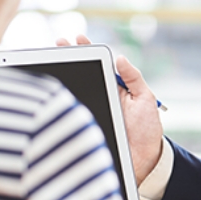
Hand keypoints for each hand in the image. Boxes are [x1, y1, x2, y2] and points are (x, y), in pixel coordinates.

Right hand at [57, 34, 164, 184]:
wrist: (145, 160)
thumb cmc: (148, 129)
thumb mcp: (145, 99)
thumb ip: (134, 78)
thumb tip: (121, 57)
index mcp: (115, 87)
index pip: (99, 65)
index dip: (87, 51)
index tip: (76, 39)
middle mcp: (101, 96)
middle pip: (82, 73)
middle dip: (68, 57)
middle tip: (58, 43)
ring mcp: (92, 110)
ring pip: (74, 91)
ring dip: (61, 76)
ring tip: (52, 60)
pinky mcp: (86, 126)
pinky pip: (72, 112)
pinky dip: (61, 103)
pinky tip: (52, 91)